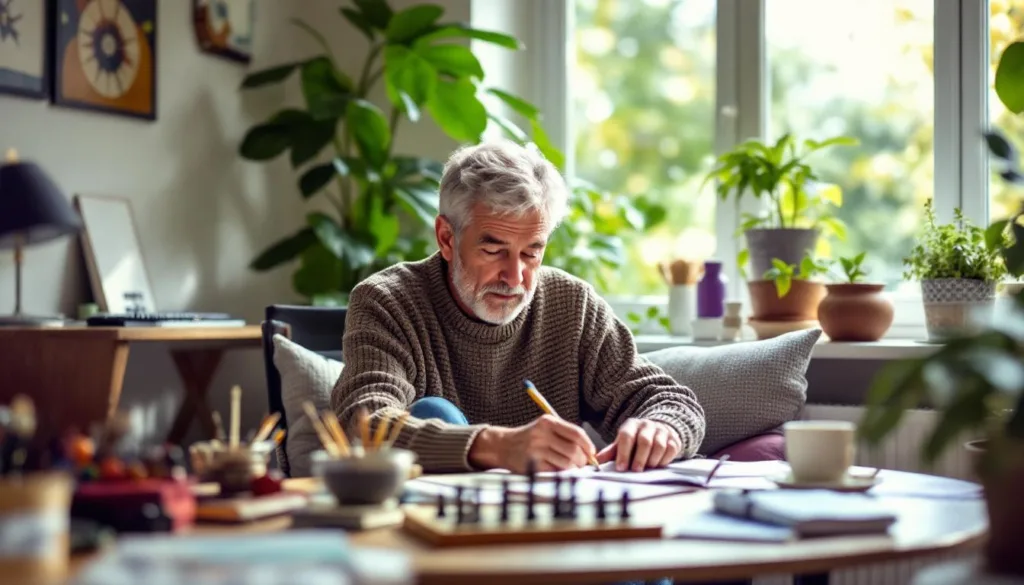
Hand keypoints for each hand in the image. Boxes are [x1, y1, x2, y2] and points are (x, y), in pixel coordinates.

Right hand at [468, 415, 596, 472]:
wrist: (503, 446)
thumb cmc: (530, 438)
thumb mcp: (545, 428)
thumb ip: (565, 435)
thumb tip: (590, 452)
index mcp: (547, 422)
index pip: (576, 433)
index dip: (588, 445)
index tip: (592, 453)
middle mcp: (541, 434)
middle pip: (573, 450)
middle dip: (582, 460)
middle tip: (582, 464)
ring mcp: (536, 450)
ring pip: (566, 463)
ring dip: (574, 469)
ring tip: (572, 469)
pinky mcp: (532, 464)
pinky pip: (555, 472)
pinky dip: (562, 474)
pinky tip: (560, 472)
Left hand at [596, 419, 681, 471]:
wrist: (657, 432)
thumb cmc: (635, 442)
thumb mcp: (622, 444)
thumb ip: (611, 452)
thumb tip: (596, 460)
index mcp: (631, 425)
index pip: (626, 436)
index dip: (623, 453)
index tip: (621, 468)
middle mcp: (647, 425)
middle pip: (644, 441)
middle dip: (639, 458)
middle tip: (635, 471)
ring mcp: (662, 431)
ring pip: (659, 445)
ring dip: (652, 460)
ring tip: (647, 469)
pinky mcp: (674, 439)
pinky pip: (671, 449)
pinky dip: (664, 459)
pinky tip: (658, 465)